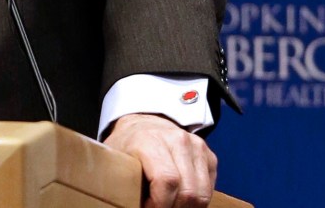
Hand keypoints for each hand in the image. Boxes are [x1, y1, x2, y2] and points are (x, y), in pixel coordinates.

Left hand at [103, 113, 217, 207]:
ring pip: (201, 194)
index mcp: (149, 140)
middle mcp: (177, 140)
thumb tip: (126, 203)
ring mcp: (196, 146)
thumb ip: (121, 180)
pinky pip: (208, 189)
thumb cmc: (127, 146)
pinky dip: (195, 201)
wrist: (143, 125)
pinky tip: (178, 197)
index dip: (160, 204)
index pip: (166, 181)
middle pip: (187, 192)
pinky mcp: (209, 155)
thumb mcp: (115, 159)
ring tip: (168, 204)